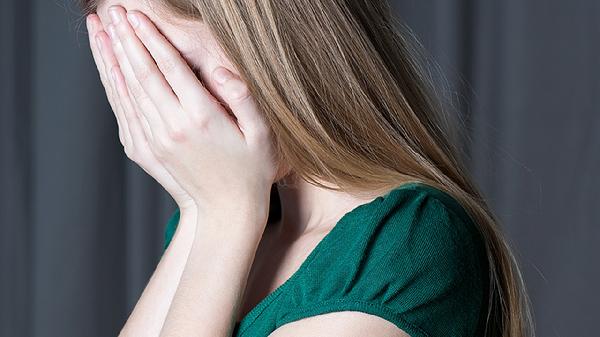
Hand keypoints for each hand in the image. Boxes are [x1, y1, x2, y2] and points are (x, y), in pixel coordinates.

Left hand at [88, 6, 277, 219]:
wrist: (227, 211)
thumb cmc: (251, 170)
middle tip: (111, 10)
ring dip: (111, 57)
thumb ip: (244, 98)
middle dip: (124, 38)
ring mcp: (155, 140)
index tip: (136, 15)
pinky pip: (123, 111)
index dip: (151, 38)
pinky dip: (112, 86)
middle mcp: (172, 127)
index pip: (170, 68)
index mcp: (201, 118)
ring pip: (126, 90)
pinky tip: (108, 67)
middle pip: (141, 74)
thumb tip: (222, 70)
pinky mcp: (145, 150)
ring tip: (99, 29)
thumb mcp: (262, 134)